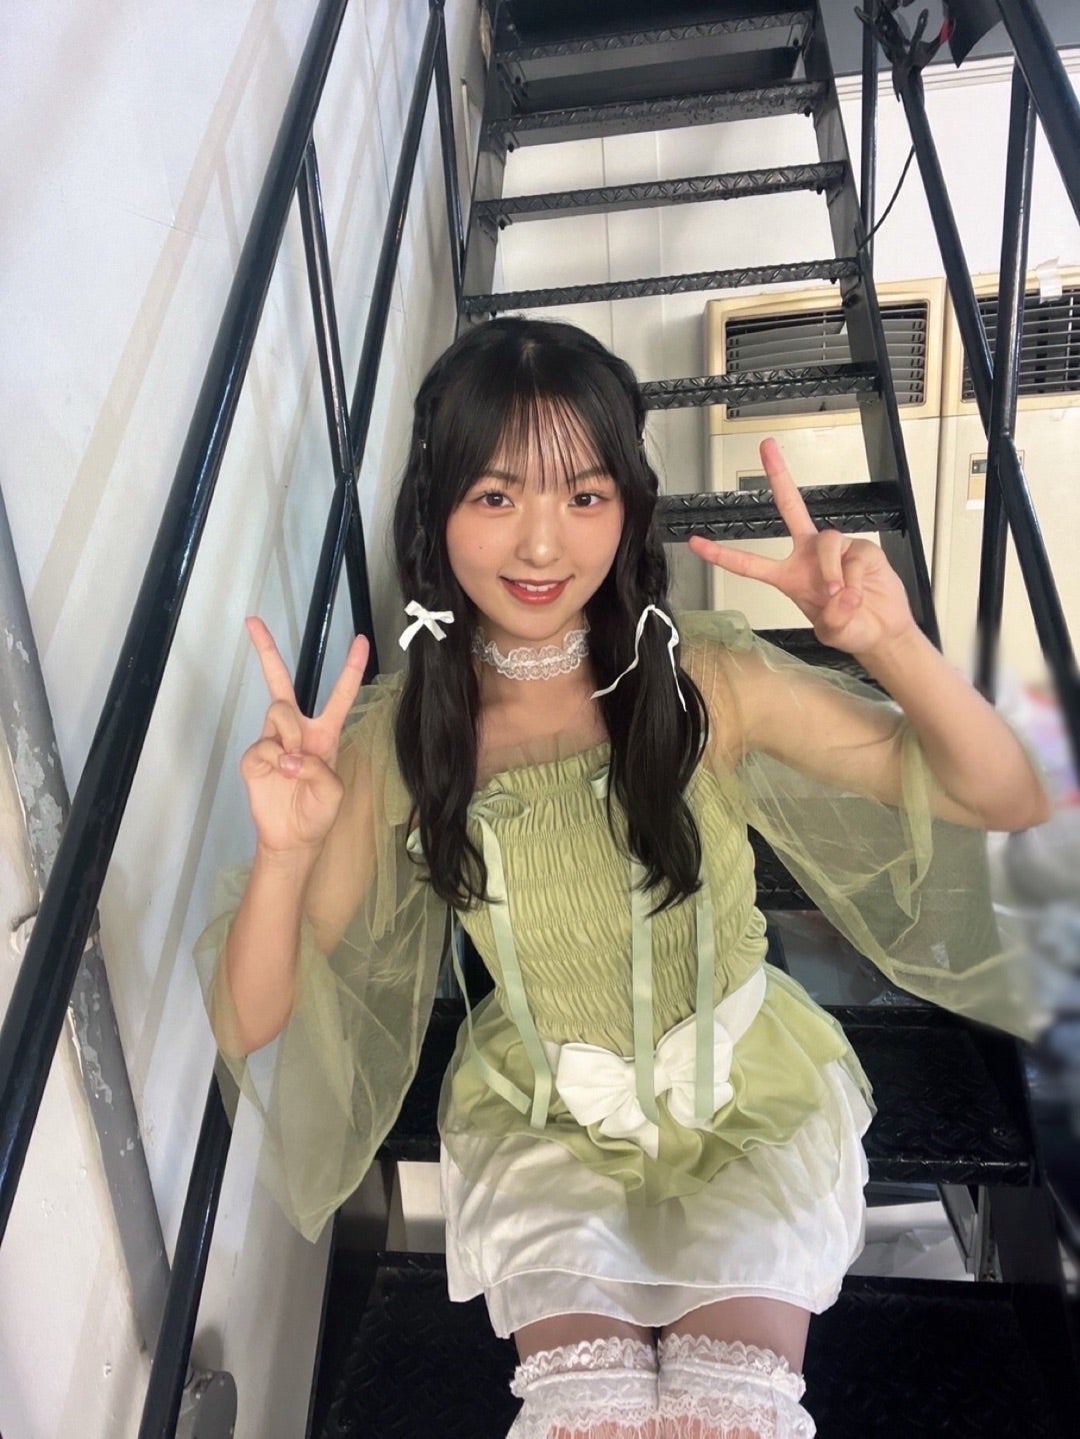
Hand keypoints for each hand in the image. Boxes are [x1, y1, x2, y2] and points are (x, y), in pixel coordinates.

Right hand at [240, 618, 369, 856]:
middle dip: (268, 651)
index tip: (360, 639)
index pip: (340, 694)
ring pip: (278, 711)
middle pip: (281, 682)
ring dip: (290, 735)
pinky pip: (263, 743)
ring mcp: (273, 740)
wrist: (293, 838)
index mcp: (325, 732)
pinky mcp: (254, 756)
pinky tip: (281, 774)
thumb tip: (290, 756)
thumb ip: (320, 768)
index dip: (351, 667)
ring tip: (294, 765)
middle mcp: (297, 729)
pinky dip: (275, 758)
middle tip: (254, 622)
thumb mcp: (334, 791)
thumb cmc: (318, 812)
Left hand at [687, 438, 916, 656]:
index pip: (748, 563)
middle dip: (779, 474)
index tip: (695, 543)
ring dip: (831, 573)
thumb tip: (839, 595)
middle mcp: (808, 554)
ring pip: (826, 543)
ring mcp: (835, 548)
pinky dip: (855, 580)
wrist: (883, 629)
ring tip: (839, 597)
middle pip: (790, 506)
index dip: (721, 554)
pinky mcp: (861, 549)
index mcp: (788, 575)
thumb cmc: (850, 627)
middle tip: (766, 446)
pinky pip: (853, 557)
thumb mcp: (831, 632)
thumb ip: (832, 619)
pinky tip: (860, 594)